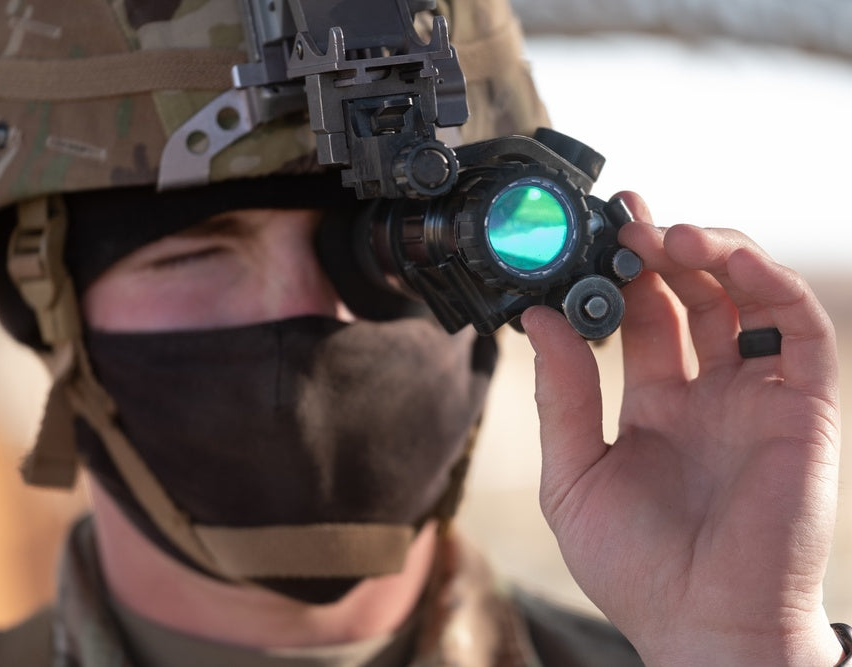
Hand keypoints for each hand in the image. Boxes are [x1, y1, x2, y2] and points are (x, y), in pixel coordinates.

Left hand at [520, 192, 842, 665]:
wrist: (703, 628)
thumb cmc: (637, 568)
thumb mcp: (574, 475)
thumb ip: (562, 395)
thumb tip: (536, 318)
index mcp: (656, 407)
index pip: (643, 319)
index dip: (619, 275)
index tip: (590, 235)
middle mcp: (709, 394)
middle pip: (693, 297)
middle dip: (661, 249)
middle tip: (626, 215)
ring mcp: (757, 397)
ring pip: (747, 298)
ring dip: (712, 254)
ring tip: (666, 234)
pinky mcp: (803, 406)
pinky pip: (800, 330)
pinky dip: (771, 285)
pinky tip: (727, 259)